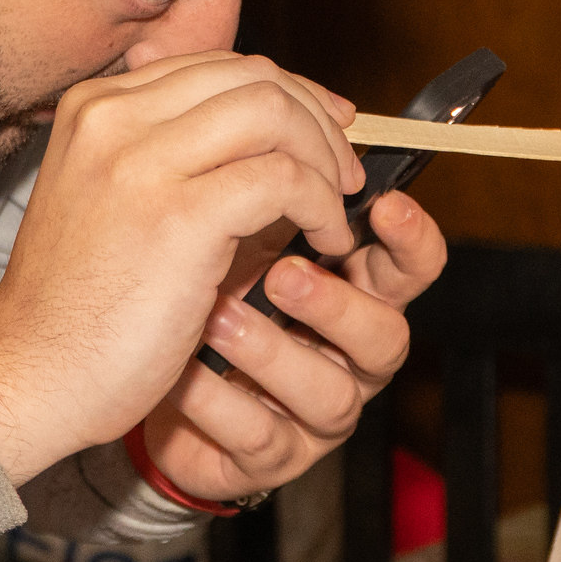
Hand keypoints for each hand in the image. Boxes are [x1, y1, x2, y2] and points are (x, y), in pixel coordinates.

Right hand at [0, 52, 363, 483]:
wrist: (31, 376)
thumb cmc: (78, 307)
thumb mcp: (113, 203)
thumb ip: (176, 159)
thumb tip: (279, 139)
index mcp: (95, 107)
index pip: (217, 66)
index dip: (288, 92)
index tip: (327, 129)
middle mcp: (112, 117)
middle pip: (251, 77)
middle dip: (316, 118)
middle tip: (343, 171)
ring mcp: (140, 160)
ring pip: (272, 113)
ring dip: (324, 159)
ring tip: (335, 210)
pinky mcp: (177, 214)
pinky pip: (282, 179)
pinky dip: (319, 205)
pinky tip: (322, 241)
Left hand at [138, 188, 446, 501]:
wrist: (149, 380)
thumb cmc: (211, 290)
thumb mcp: (244, 231)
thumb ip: (277, 182)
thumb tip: (293, 103)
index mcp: (355, 292)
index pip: (411, 268)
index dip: (411, 241)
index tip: (384, 205)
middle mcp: (349, 356)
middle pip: (385, 338)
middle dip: (338, 306)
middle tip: (284, 272)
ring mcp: (314, 415)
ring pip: (329, 395)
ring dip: (271, 351)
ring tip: (216, 315)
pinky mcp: (268, 458)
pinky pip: (257, 435)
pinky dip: (216, 400)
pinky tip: (181, 371)